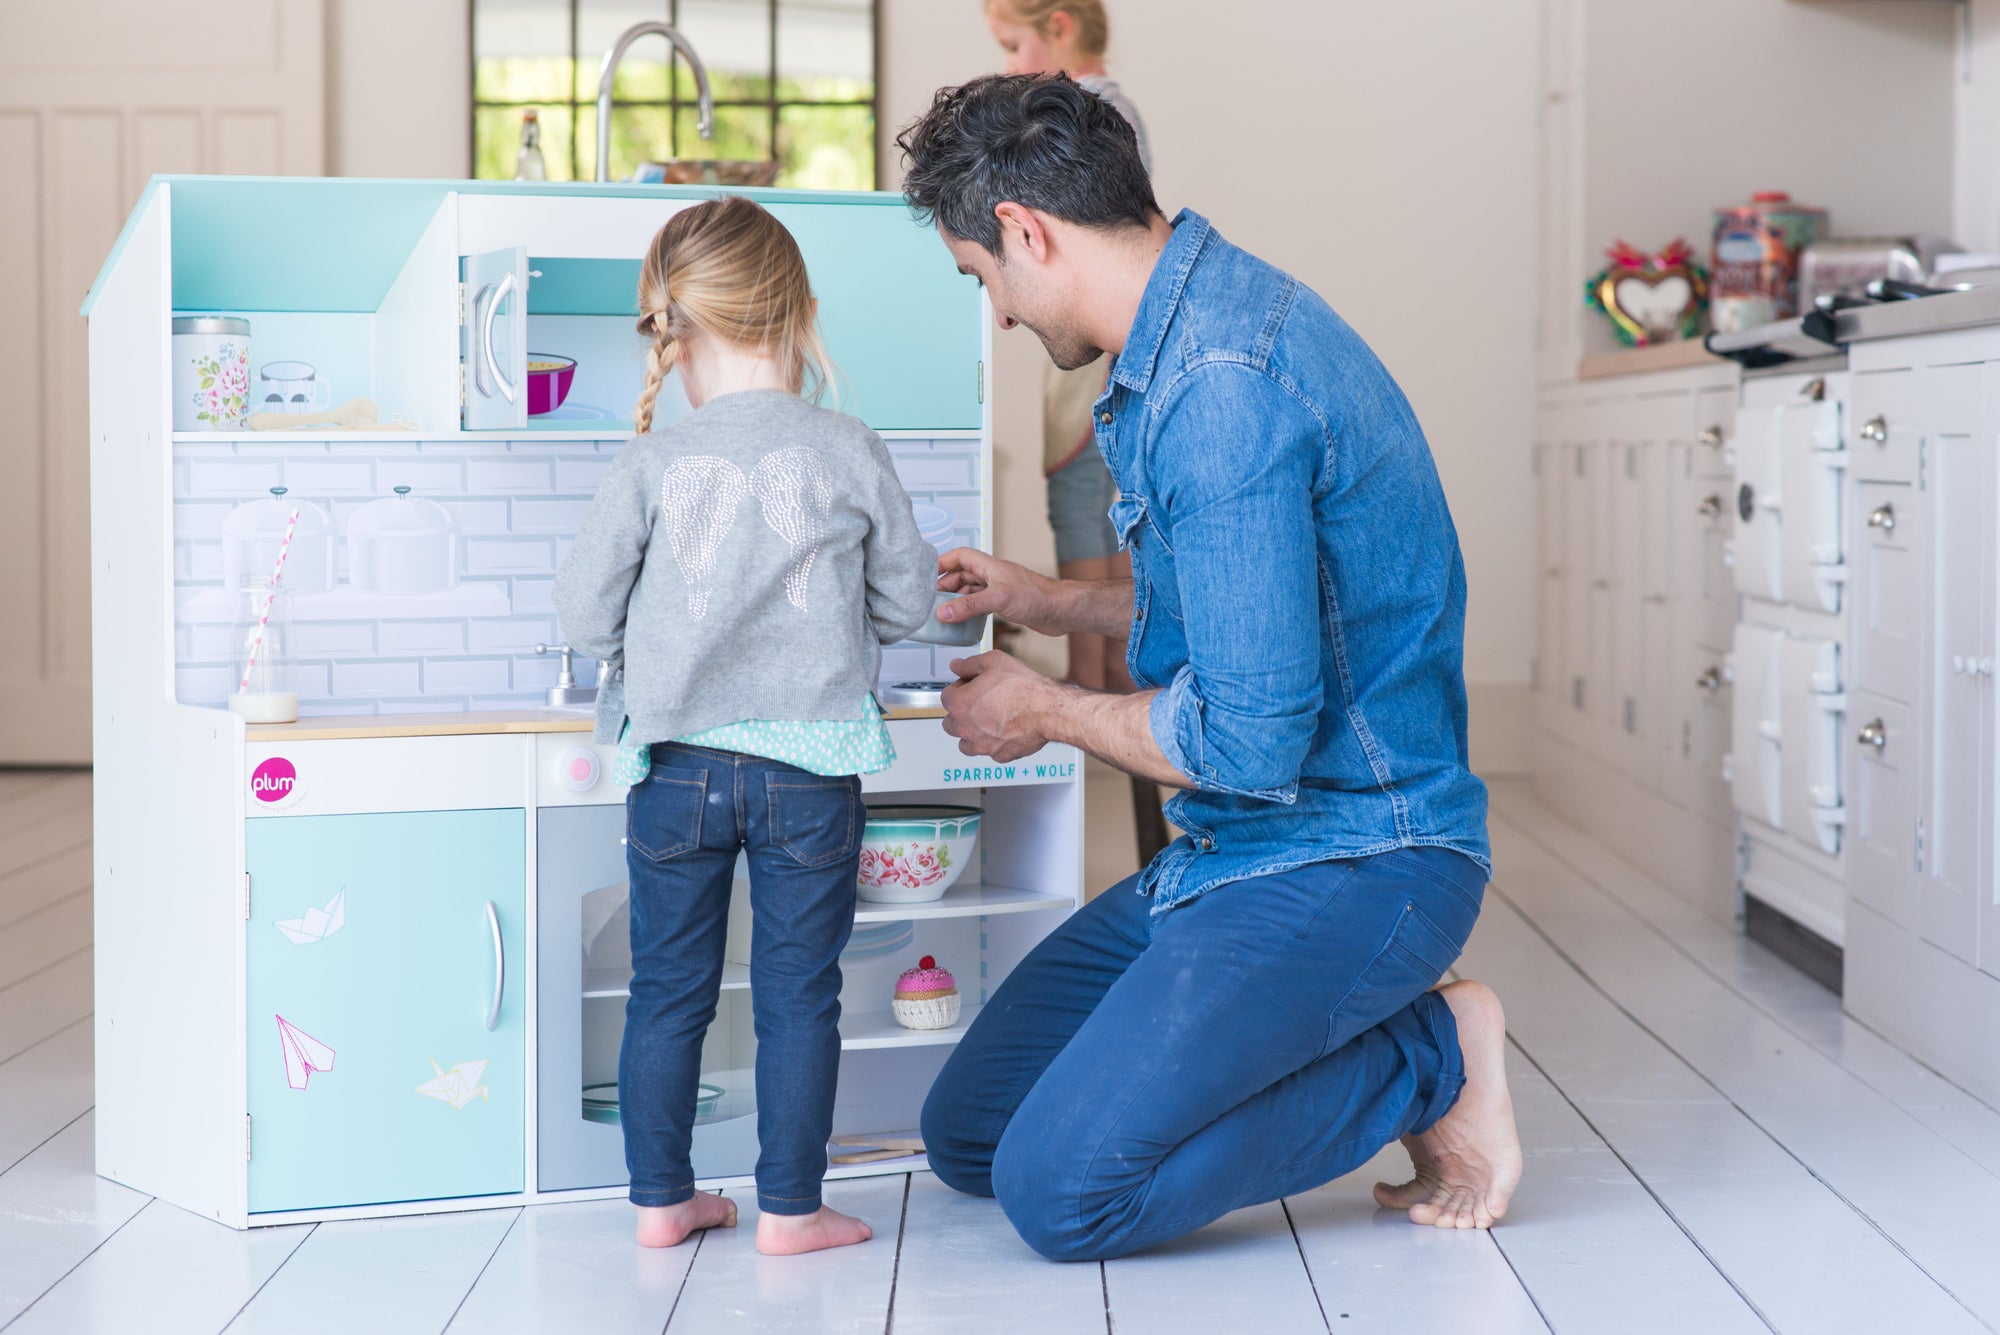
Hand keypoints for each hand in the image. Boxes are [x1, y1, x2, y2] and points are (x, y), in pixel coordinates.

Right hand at [935, 548, 1068, 635]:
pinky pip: (981, 603)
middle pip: (962, 574)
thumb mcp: (997, 599)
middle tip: (932, 598)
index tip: (927, 574)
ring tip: (943, 610)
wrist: (1060, 611)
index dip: (943, 563)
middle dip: (946, 584)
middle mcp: (993, 575)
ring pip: (971, 590)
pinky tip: (964, 620)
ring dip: (957, 598)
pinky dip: (970, 610)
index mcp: (989, 565)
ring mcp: (999, 589)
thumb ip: (968, 606)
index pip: (960, 556)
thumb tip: (943, 612)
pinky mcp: (1005, 604)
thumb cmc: (1037, 597)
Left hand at [940, 652, 1063, 762]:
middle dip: (961, 712)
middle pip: (950, 722)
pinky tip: (1004, 730)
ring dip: (971, 732)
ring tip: (987, 720)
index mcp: (959, 705)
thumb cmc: (1023, 688)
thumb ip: (969, 664)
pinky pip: (989, 751)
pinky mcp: (999, 755)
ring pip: (965, 742)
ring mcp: (981, 745)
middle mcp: (966, 728)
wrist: (1048, 710)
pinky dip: (993, 743)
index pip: (946, 696)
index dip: (960, 687)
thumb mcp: (993, 661)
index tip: (972, 685)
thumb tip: (956, 665)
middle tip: (978, 702)